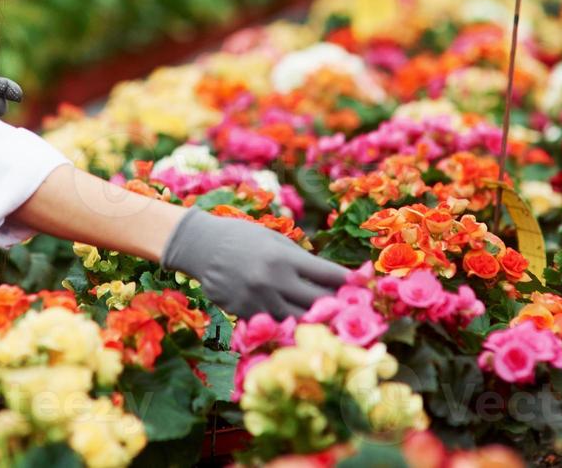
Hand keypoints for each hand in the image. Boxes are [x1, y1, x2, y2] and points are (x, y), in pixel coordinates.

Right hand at [160, 207, 350, 319]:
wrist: (200, 247)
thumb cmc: (240, 237)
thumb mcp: (273, 239)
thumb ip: (299, 259)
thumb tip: (329, 276)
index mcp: (284, 258)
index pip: (327, 274)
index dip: (348, 281)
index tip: (361, 285)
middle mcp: (275, 282)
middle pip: (319, 301)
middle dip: (337, 303)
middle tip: (352, 306)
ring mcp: (260, 302)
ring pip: (299, 319)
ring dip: (316, 318)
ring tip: (330, 318)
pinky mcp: (247, 315)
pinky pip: (276, 323)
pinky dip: (288, 322)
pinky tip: (298, 321)